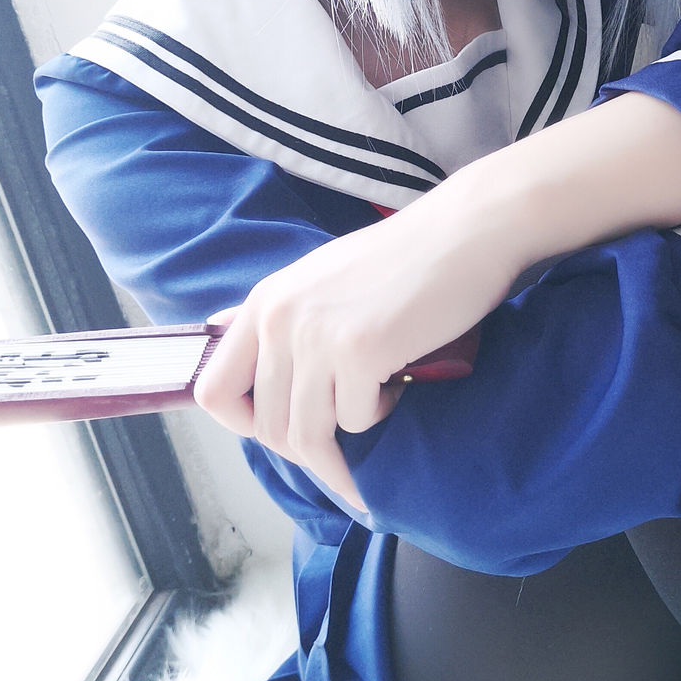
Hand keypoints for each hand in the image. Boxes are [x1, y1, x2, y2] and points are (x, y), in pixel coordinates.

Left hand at [192, 183, 527, 510]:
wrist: (467, 230)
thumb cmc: (405, 257)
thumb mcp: (322, 278)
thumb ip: (279, 314)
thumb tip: (227, 333)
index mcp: (265, 301)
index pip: (213, 391)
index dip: (244, 425)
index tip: (283, 428)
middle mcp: (278, 318)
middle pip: (266, 427)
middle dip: (307, 450)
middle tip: (344, 447)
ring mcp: (316, 335)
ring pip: (307, 436)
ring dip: (343, 449)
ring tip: (376, 416)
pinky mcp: (359, 351)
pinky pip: (357, 421)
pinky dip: (381, 414)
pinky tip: (400, 383)